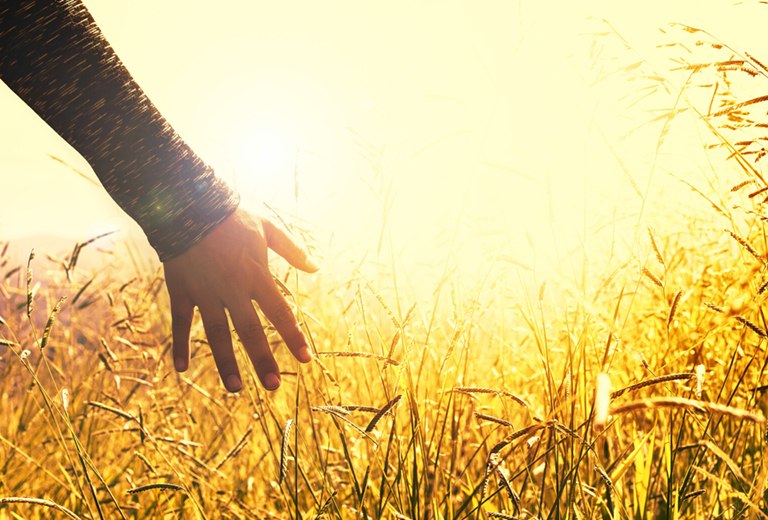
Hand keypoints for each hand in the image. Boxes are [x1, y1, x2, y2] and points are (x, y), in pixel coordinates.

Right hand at [163, 208, 317, 391]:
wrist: (188, 203)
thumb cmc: (232, 216)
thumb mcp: (267, 228)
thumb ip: (292, 250)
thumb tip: (316, 268)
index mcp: (256, 275)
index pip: (280, 312)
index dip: (293, 337)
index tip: (306, 359)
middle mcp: (232, 288)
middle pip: (250, 329)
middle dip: (262, 359)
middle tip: (273, 386)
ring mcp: (205, 291)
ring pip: (217, 333)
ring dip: (226, 362)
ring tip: (236, 388)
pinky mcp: (182, 290)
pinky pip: (181, 322)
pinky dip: (180, 344)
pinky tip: (181, 368)